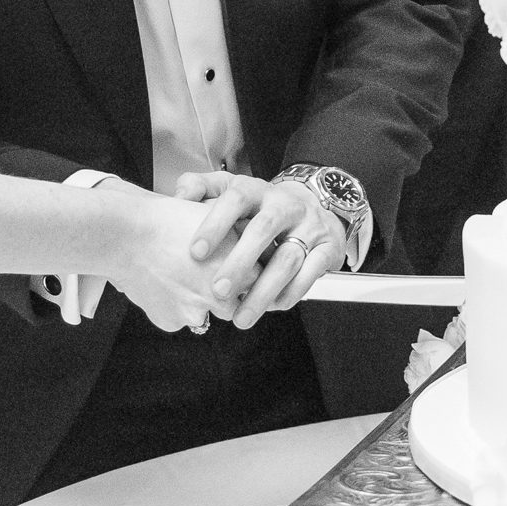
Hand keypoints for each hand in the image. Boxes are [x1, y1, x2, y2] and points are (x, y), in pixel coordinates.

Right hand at [104, 185, 252, 332]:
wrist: (126, 233)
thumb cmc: (169, 219)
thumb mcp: (217, 219)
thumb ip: (240, 237)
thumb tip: (254, 246)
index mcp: (241, 270)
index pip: (257, 283)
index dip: (243, 272)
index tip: (234, 265)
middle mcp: (222, 296)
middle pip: (233, 303)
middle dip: (222, 291)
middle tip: (203, 271)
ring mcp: (196, 312)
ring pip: (205, 312)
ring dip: (198, 300)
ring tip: (179, 273)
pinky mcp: (171, 321)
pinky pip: (177, 316)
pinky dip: (171, 304)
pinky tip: (161, 280)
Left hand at [180, 171, 347, 326]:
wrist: (312, 206)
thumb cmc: (259, 206)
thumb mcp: (230, 189)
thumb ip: (201, 188)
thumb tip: (179, 197)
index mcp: (256, 190)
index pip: (236, 198)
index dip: (215, 224)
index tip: (196, 252)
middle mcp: (284, 205)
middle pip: (264, 228)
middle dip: (240, 262)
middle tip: (218, 291)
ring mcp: (308, 226)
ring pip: (288, 258)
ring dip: (264, 291)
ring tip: (241, 317)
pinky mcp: (327, 247)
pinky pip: (311, 273)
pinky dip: (290, 294)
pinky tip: (271, 307)